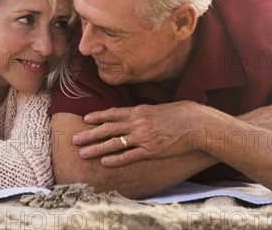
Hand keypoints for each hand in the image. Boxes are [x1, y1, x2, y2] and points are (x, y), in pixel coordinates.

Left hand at [72, 101, 205, 166]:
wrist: (197, 123)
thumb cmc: (181, 114)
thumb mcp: (159, 108)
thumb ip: (145, 112)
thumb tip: (136, 113)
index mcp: (139, 111)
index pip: (113, 113)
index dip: (98, 116)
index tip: (85, 119)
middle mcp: (138, 123)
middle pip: (108, 128)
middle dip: (89, 134)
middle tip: (74, 140)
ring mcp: (144, 137)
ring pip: (114, 143)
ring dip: (97, 148)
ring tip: (83, 153)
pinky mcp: (151, 150)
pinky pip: (130, 156)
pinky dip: (116, 159)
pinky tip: (105, 162)